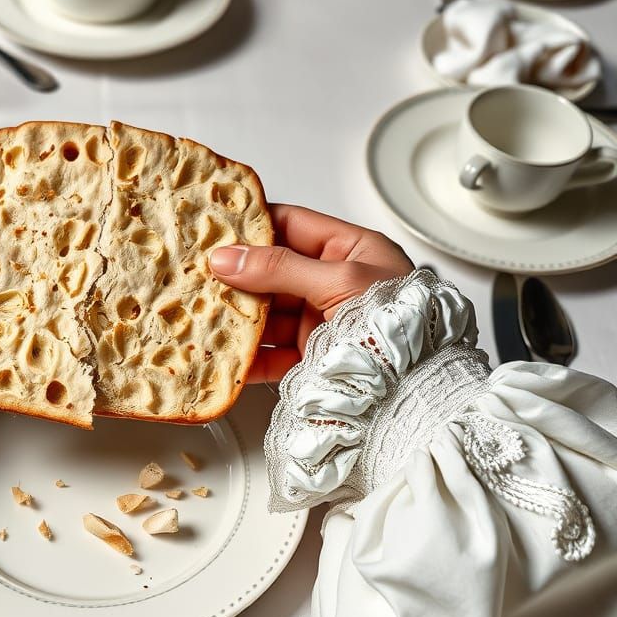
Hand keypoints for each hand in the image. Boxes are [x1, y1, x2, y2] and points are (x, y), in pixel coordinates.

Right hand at [208, 204, 412, 383]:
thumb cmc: (398, 325)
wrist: (418, 390)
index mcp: (352, 251)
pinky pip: (271, 353)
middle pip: (272, 272)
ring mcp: (322, 323)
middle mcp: (335, 284)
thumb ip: (281, 267)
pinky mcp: (313, 358)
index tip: (216, 227)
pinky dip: (247, 356)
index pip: (292, 226)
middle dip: (236, 276)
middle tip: (198, 273)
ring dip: (237, 316)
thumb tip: (228, 258)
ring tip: (203, 313)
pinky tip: (225, 353)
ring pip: (267, 314)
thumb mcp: (340, 280)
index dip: (253, 226)